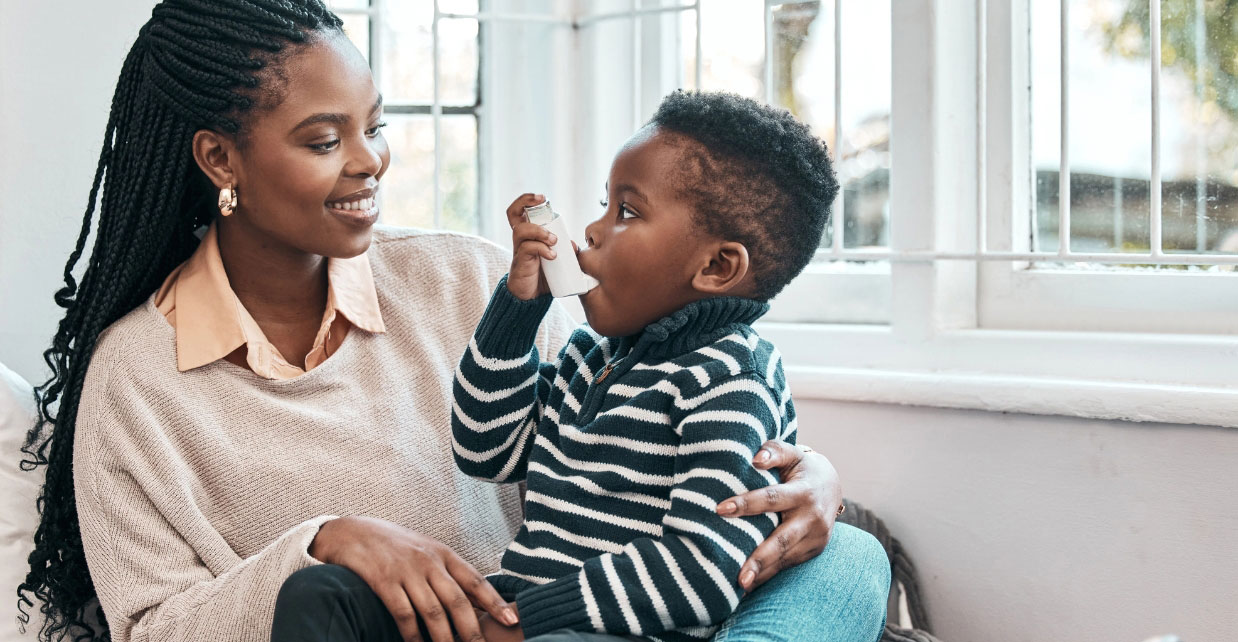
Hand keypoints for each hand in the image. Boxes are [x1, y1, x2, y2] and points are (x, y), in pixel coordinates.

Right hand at [308, 516, 518, 641]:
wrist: (351, 532)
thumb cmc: (393, 546)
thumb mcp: (425, 551)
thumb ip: (447, 573)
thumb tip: (474, 601)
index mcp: (443, 553)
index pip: (474, 580)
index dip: (494, 602)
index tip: (510, 620)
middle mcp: (428, 561)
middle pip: (457, 600)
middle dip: (472, 630)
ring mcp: (406, 571)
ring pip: (433, 611)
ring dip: (444, 639)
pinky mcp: (384, 581)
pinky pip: (404, 614)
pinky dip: (413, 634)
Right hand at [504, 193, 554, 299]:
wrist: (530, 297)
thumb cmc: (542, 275)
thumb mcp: (555, 260)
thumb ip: (564, 251)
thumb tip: (575, 246)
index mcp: (527, 235)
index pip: (519, 211)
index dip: (526, 200)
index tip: (542, 198)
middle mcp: (520, 239)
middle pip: (513, 213)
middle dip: (526, 202)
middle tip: (542, 202)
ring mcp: (518, 249)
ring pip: (522, 230)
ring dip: (540, 232)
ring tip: (554, 241)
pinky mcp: (520, 261)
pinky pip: (527, 248)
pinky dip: (542, 249)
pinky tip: (552, 256)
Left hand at [715, 440, 842, 590]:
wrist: (832, 485)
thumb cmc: (801, 467)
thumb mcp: (791, 454)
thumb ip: (773, 451)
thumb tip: (755, 459)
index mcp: (804, 492)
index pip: (771, 498)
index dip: (746, 504)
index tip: (720, 510)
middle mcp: (813, 518)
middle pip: (782, 540)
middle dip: (760, 558)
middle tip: (739, 576)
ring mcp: (816, 537)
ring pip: (786, 557)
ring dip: (763, 572)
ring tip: (739, 586)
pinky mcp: (814, 550)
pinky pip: (789, 564)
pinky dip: (770, 574)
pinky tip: (751, 584)